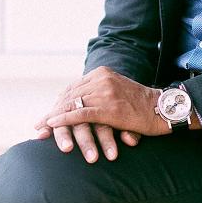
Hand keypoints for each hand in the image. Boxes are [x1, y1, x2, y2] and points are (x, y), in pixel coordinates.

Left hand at [33, 67, 165, 162]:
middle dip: (53, 112)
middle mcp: (101, 79)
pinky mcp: (109, 107)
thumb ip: (100, 93)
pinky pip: (80, 113)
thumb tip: (80, 105)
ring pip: (72, 104)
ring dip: (54, 118)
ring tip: (42, 129)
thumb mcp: (118, 92)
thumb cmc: (142, 106)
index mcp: (102, 74)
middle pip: (69, 96)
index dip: (58, 103)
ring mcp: (104, 92)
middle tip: (38, 125)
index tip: (47, 116)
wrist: (162, 109)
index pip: (74, 88)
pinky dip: (64, 120)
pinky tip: (53, 126)